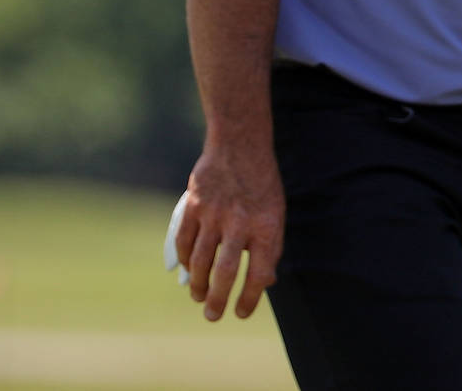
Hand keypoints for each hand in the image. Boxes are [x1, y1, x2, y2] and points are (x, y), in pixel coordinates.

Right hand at [175, 142, 284, 319]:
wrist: (240, 145)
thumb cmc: (261, 185)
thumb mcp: (276, 213)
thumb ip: (270, 246)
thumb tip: (265, 282)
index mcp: (267, 225)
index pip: (259, 272)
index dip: (250, 298)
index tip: (241, 313)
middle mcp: (240, 222)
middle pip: (225, 271)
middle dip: (217, 300)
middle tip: (212, 316)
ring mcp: (214, 213)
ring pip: (201, 260)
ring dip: (198, 285)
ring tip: (200, 297)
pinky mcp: (194, 206)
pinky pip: (185, 242)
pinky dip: (186, 261)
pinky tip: (190, 270)